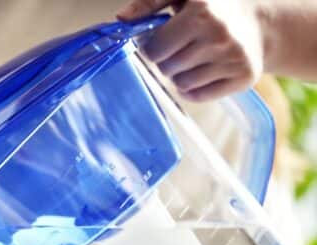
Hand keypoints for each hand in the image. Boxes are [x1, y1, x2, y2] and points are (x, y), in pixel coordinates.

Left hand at [117, 0, 263, 101]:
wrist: (263, 22)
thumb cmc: (215, 8)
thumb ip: (149, 3)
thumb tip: (121, 19)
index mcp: (202, 12)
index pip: (155, 49)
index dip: (154, 47)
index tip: (163, 40)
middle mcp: (219, 36)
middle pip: (167, 68)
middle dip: (167, 60)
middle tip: (181, 49)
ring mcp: (233, 59)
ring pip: (181, 84)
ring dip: (180, 75)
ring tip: (194, 59)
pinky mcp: (244, 78)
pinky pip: (198, 96)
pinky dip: (193, 89)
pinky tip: (204, 71)